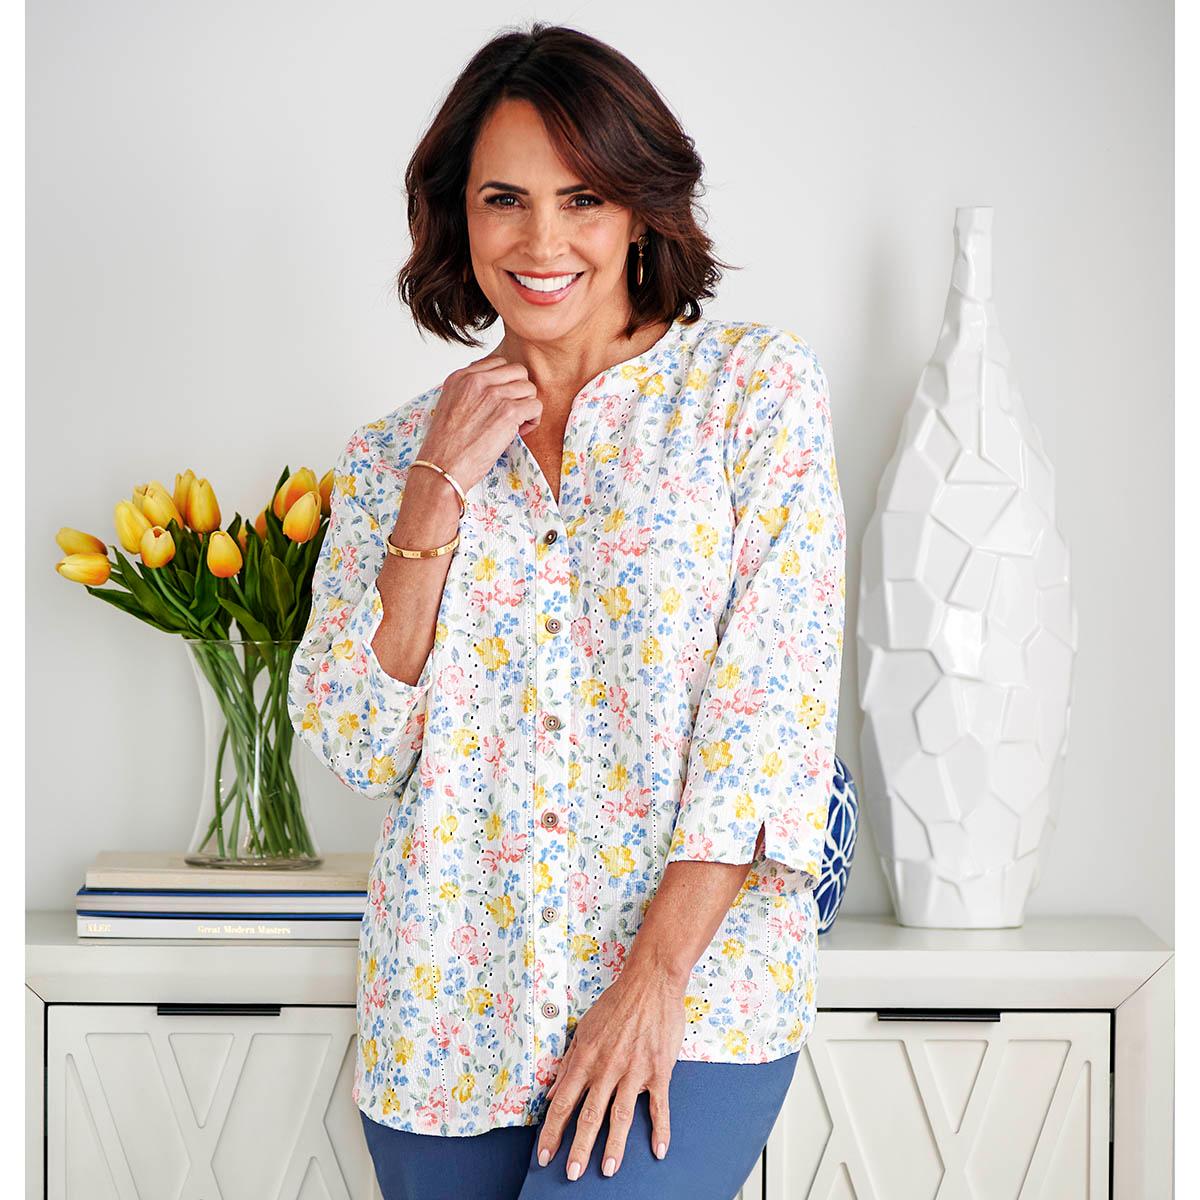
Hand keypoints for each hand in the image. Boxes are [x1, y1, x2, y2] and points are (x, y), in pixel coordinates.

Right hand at [416, 353, 541, 493]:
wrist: (442, 467)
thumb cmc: (445, 446)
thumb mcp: (449, 406)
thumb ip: (469, 392)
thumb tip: (493, 391)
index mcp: (460, 377)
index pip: (497, 363)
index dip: (504, 382)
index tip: (499, 401)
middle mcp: (477, 381)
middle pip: (517, 371)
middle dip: (519, 392)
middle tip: (512, 412)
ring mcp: (493, 394)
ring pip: (529, 388)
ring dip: (527, 407)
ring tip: (515, 424)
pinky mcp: (508, 412)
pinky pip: (535, 406)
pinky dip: (533, 420)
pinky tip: (520, 432)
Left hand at [536, 962, 686, 1180]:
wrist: (650, 982)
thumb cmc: (617, 1003)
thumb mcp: (584, 1029)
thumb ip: (568, 1062)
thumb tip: (552, 1090)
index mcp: (586, 1058)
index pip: (562, 1102)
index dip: (551, 1131)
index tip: (544, 1155)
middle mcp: (607, 1067)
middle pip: (589, 1115)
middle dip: (578, 1148)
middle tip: (570, 1174)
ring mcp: (634, 1070)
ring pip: (620, 1116)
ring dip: (613, 1147)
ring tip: (607, 1171)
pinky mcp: (659, 1070)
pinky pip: (659, 1106)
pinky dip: (660, 1130)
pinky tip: (658, 1150)